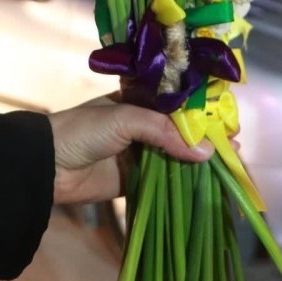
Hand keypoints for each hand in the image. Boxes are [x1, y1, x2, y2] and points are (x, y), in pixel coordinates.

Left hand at [48, 100, 213, 204]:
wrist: (47, 165)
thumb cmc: (84, 130)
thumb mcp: (126, 119)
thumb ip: (165, 132)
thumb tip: (206, 151)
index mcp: (140, 100)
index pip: (179, 101)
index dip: (203, 108)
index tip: (227, 118)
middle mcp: (144, 124)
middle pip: (182, 129)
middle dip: (207, 135)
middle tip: (234, 143)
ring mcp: (141, 152)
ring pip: (177, 154)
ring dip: (200, 158)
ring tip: (229, 161)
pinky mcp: (135, 179)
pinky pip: (166, 179)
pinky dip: (185, 180)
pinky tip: (206, 180)